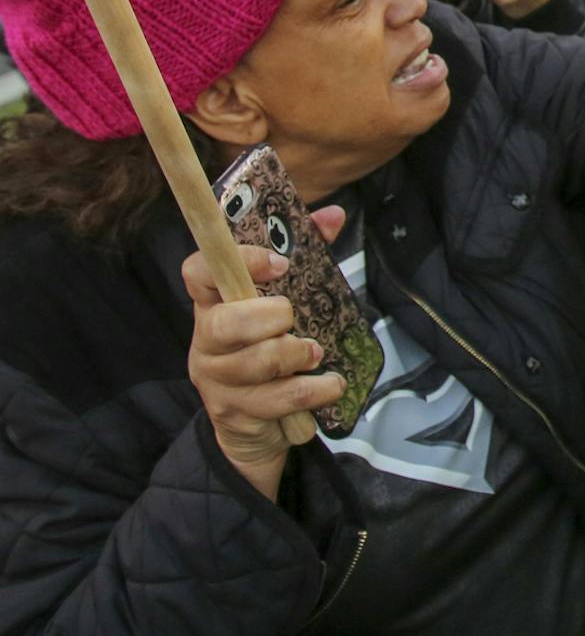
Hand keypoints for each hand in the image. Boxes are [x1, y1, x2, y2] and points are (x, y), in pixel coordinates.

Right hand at [185, 208, 350, 497]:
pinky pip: (276, 400)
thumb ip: (308, 255)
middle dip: (269, 319)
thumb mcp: (289, 299)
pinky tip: (330, 385)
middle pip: (225, 324)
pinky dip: (312, 391)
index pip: (199, 271)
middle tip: (294, 319)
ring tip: (316, 354)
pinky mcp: (234, 412)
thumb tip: (333, 215)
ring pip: (254, 364)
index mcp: (215, 303)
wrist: (255, 420)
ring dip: (295, 356)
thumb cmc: (272, 346)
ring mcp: (216, 378)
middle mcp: (207, 339)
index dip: (236, 261)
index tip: (277, 262)